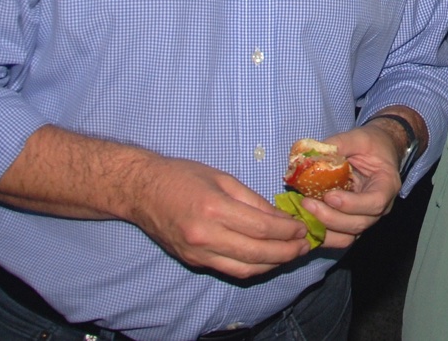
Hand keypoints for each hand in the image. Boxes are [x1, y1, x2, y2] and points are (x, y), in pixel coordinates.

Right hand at [124, 156, 307, 278]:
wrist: (142, 191)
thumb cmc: (182, 176)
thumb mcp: (223, 178)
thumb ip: (253, 200)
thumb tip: (280, 217)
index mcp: (214, 209)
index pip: (262, 228)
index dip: (287, 231)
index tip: (303, 227)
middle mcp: (206, 236)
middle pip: (257, 253)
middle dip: (287, 252)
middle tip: (305, 245)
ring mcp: (198, 253)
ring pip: (245, 269)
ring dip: (273, 264)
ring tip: (292, 254)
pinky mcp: (194, 262)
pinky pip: (230, 270)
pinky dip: (253, 267)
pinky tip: (268, 259)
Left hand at [298, 122, 404, 249]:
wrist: (380, 150)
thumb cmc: (372, 144)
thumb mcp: (358, 137)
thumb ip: (338, 145)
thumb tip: (308, 155)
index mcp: (387, 185)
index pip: (375, 203)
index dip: (351, 204)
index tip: (329, 195)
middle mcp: (380, 207)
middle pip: (359, 224)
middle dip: (330, 217)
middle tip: (306, 203)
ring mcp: (366, 217)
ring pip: (347, 237)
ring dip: (324, 229)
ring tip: (304, 213)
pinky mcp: (351, 222)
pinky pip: (338, 237)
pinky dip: (321, 234)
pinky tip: (305, 221)